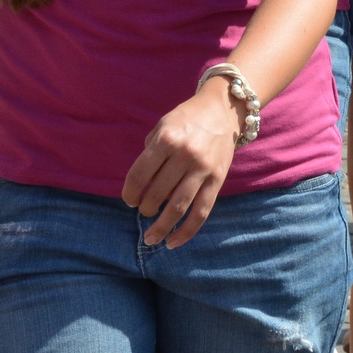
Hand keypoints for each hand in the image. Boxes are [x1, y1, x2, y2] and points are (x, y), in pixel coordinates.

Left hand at [120, 81, 239, 248]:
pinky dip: (187, 231)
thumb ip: (150, 153)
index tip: (128, 200)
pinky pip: (201, 212)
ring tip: (151, 238)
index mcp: (166, 139)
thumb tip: (140, 186)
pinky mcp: (217, 180)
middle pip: (157, 193)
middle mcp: (185, 155)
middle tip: (142, 211)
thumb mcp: (163, 126)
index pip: (139, 175)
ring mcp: (203, 169)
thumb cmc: (186, 119)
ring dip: (161, 227)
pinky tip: (173, 242)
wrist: (223, 110)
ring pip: (178, 207)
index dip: (130, 192)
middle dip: (145, 208)